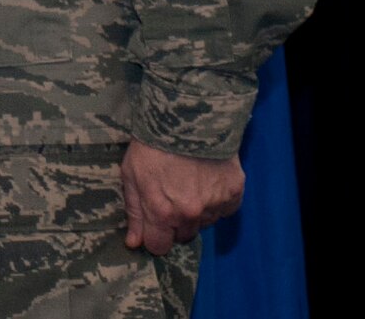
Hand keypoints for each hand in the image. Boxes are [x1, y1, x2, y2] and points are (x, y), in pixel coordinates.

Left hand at [120, 141, 243, 254]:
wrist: (187, 120)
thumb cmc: (151, 146)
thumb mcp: (131, 176)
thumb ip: (134, 213)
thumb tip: (135, 243)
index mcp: (162, 212)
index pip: (159, 246)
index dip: (154, 236)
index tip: (154, 224)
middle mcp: (190, 214)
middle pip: (183, 235)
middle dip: (175, 222)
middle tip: (171, 195)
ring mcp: (215, 205)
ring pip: (204, 222)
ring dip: (196, 211)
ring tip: (188, 182)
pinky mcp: (234, 193)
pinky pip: (224, 209)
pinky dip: (215, 200)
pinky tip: (206, 180)